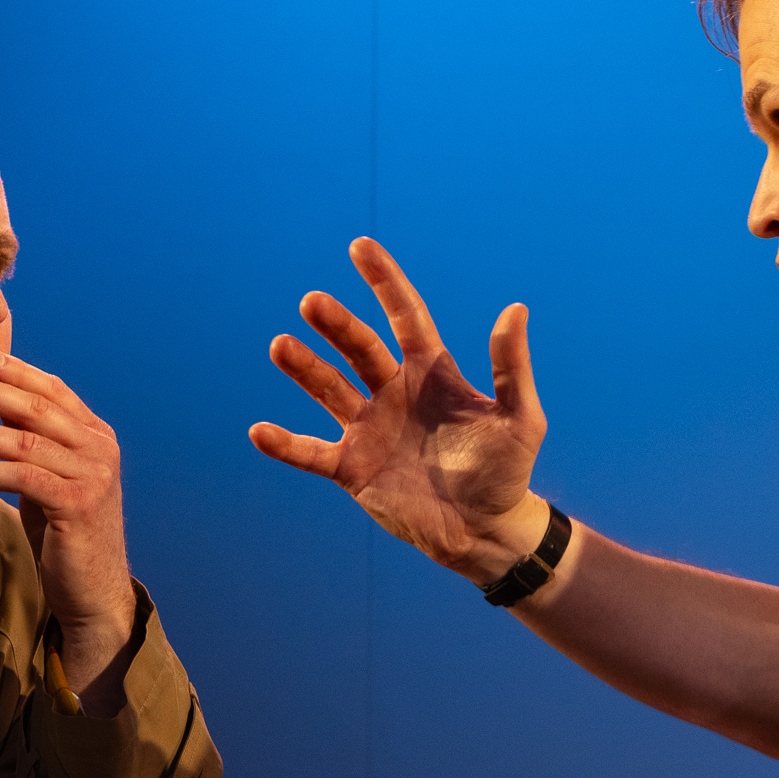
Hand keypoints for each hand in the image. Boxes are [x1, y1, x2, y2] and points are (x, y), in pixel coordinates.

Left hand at [0, 351, 133, 699]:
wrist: (94, 593)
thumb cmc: (65, 536)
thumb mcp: (52, 480)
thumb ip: (36, 444)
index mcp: (97, 435)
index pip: (53, 391)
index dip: (15, 371)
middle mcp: (101, 448)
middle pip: (37, 408)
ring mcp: (94, 475)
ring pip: (25, 441)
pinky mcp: (77, 503)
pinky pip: (22, 478)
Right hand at [249, 238, 550, 582]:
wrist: (483, 530)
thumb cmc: (506, 472)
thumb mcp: (520, 419)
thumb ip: (511, 368)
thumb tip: (515, 309)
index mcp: (432, 373)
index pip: (405, 316)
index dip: (384, 282)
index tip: (360, 246)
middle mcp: (394, 392)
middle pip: (359, 348)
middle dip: (336, 325)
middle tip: (311, 302)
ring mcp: (369, 429)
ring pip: (328, 390)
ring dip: (304, 369)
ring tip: (280, 346)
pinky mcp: (352, 468)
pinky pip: (311, 453)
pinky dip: (285, 444)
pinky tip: (259, 431)